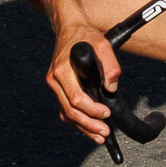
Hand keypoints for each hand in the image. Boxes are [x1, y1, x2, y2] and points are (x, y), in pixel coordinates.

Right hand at [47, 24, 120, 144]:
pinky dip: (77, 122)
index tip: (106, 113)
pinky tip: (89, 128)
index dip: (91, 110)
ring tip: (99, 136)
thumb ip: (110, 66)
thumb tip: (111, 87)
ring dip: (83, 127)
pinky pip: (66, 110)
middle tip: (104, 133)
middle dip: (88, 124)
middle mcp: (54, 81)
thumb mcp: (103, 45)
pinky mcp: (59, 89)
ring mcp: (55, 86)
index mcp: (61, 71)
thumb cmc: (85, 36)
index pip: (75, 98)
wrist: (70, 29)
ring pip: (66, 114)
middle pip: (70, 110)